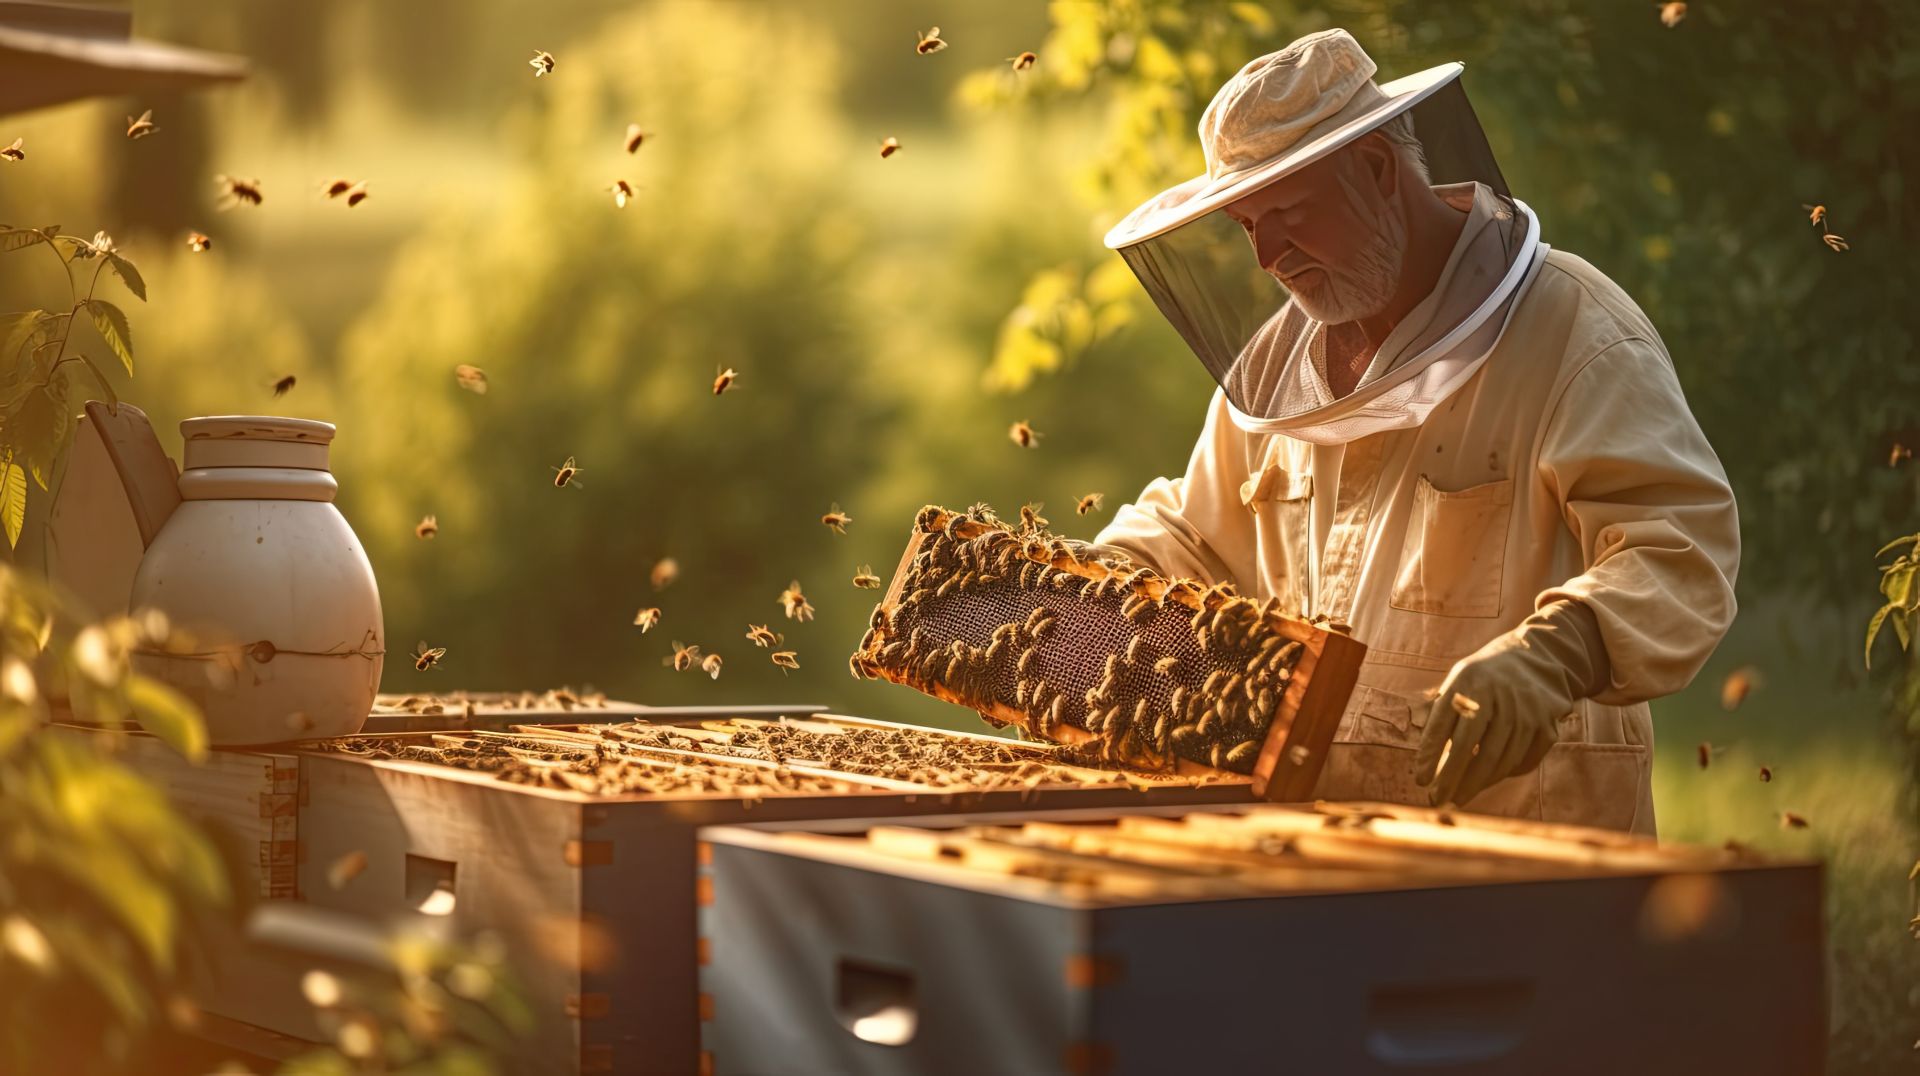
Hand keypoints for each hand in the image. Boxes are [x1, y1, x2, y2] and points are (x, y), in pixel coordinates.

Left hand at [1413, 600, 1609, 806]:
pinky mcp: (1547, 727)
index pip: (1445, 725)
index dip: (1431, 756)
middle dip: (1453, 779)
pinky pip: (1523, 762)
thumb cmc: (1482, 678)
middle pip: (1473, 749)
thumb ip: (1443, 716)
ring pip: (1499, 761)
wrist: (1535, 658)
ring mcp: (1527, 713)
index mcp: (1470, 682)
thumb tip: (1427, 764)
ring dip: (1476, 784)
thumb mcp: (1458, 682)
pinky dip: (1504, 775)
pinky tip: (1489, 780)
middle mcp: (1500, 697)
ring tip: (1459, 797)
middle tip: (1438, 800)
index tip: (1420, 780)